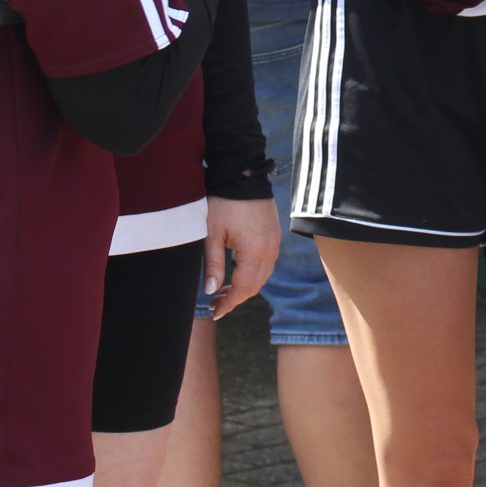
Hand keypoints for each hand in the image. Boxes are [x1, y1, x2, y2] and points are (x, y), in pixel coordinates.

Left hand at [202, 196, 280, 320]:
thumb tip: (210, 291)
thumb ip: (212, 264)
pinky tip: (239, 272)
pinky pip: (267, 262)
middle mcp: (269, 250)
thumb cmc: (223, 202)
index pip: (243, 288)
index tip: (216, 312)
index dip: (229, 303)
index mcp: (254, 251)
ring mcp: (275, 242)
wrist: (243, 173)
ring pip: (263, 275)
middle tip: (216, 303)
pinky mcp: (274, 235)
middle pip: (255, 285)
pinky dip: (254, 273)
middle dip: (236, 298)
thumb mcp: (212, 234)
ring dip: (245, 286)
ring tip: (224, 290)